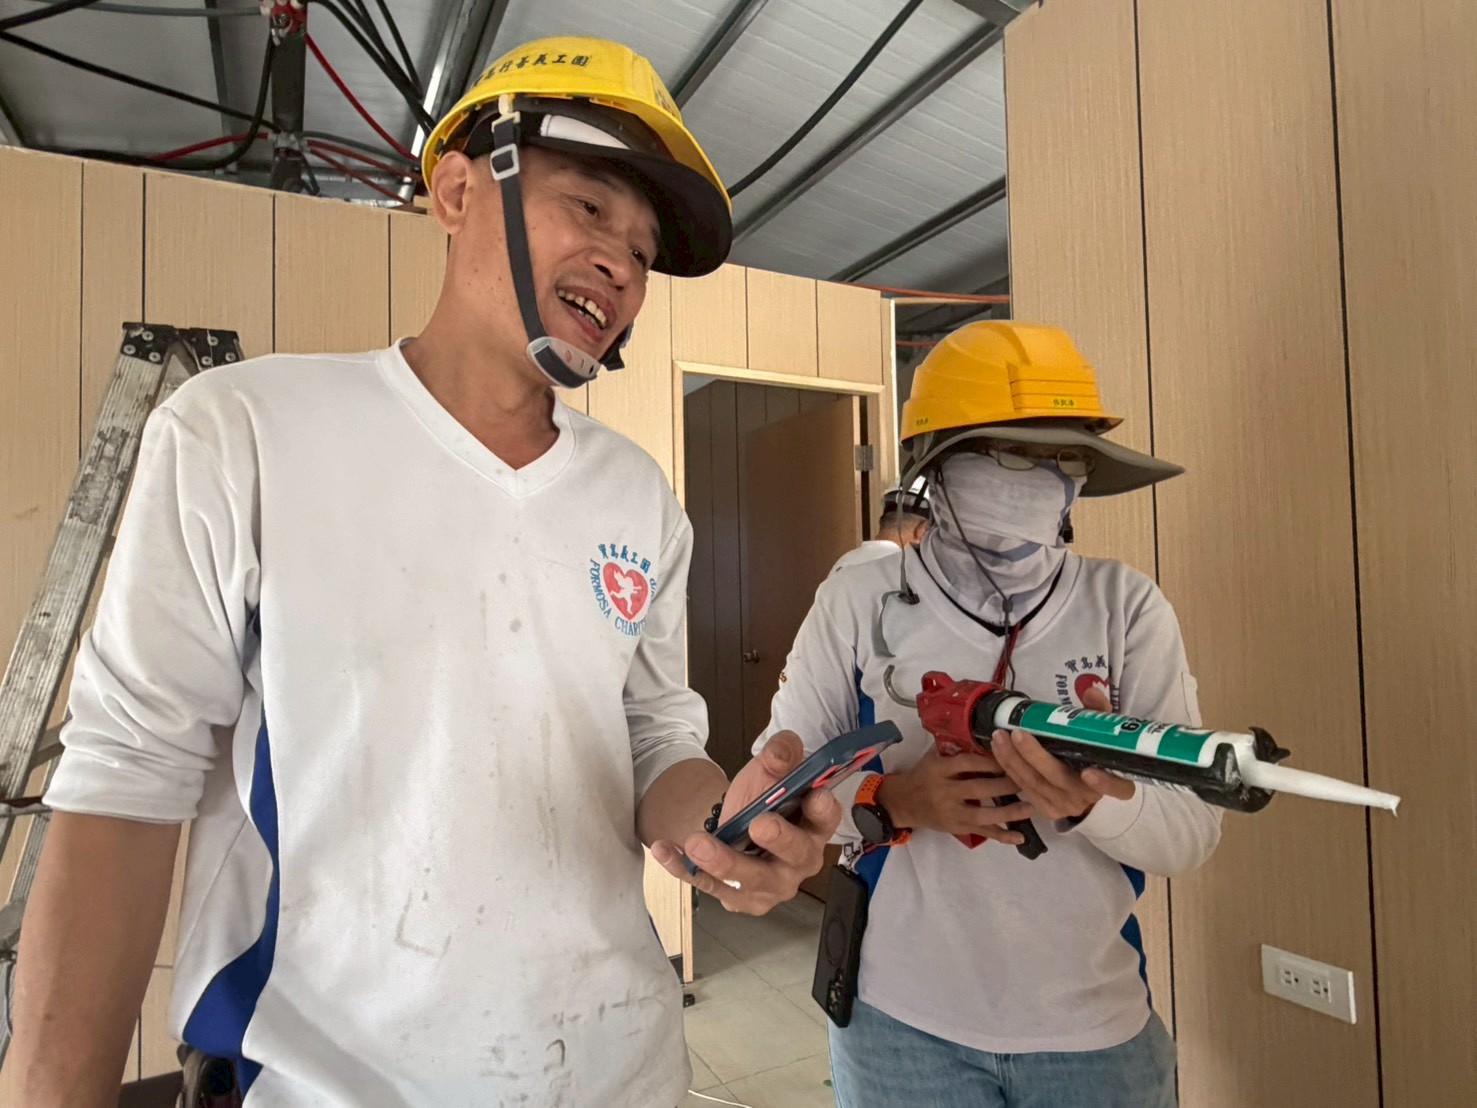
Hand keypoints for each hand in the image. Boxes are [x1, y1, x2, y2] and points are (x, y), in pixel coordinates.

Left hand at [648, 732, 840, 916]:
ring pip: (751, 880)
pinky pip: (711, 886)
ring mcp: (771, 885)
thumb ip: (780, 756)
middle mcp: (800, 860)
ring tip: (697, 843)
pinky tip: (665, 850)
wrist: (737, 828)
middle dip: (778, 839)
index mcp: (815, 826)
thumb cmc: (764, 801)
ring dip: (723, 862)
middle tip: (758, 824)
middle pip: (795, 854)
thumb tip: (779, 753)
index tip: (815, 795)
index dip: (823, 808)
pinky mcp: (740, 898)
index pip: (826, 818)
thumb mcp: (770, 771)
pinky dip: (685, 869)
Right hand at [875, 747, 1032, 844]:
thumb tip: (982, 734)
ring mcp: (951, 813)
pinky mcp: (957, 828)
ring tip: (1030, 807)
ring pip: (983, 814)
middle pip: (978, 788)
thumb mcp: (933, 757)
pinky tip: (1019, 837)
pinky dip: (1002, 836)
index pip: (967, 763)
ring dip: (1008, 812)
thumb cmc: (923, 776)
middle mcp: (945, 792)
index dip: (990, 761)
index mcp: (939, 770)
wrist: (904, 803)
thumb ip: (954, 748)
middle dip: (1005, 785)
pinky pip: (982, 833)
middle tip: (1028, 779)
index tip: (1011, 757)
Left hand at [990, 684, 1134, 820]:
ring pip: (1036, 784)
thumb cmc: (1094, 753)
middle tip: (1018, 734)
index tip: (1089, 773)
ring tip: (1000, 736)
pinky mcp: (1047, 809)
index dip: (1105, 783)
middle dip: (1035, 757)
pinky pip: (1024, 788)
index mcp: (1115, 782)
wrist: (1083, 786)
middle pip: (1061, 780)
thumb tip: (1091, 691)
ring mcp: (1066, 806)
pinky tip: (999, 749)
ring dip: (1014, 760)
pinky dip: (1009, 767)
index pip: (1117, 788)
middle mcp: (1090, 798)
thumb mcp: (1101, 732)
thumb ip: (1098, 712)